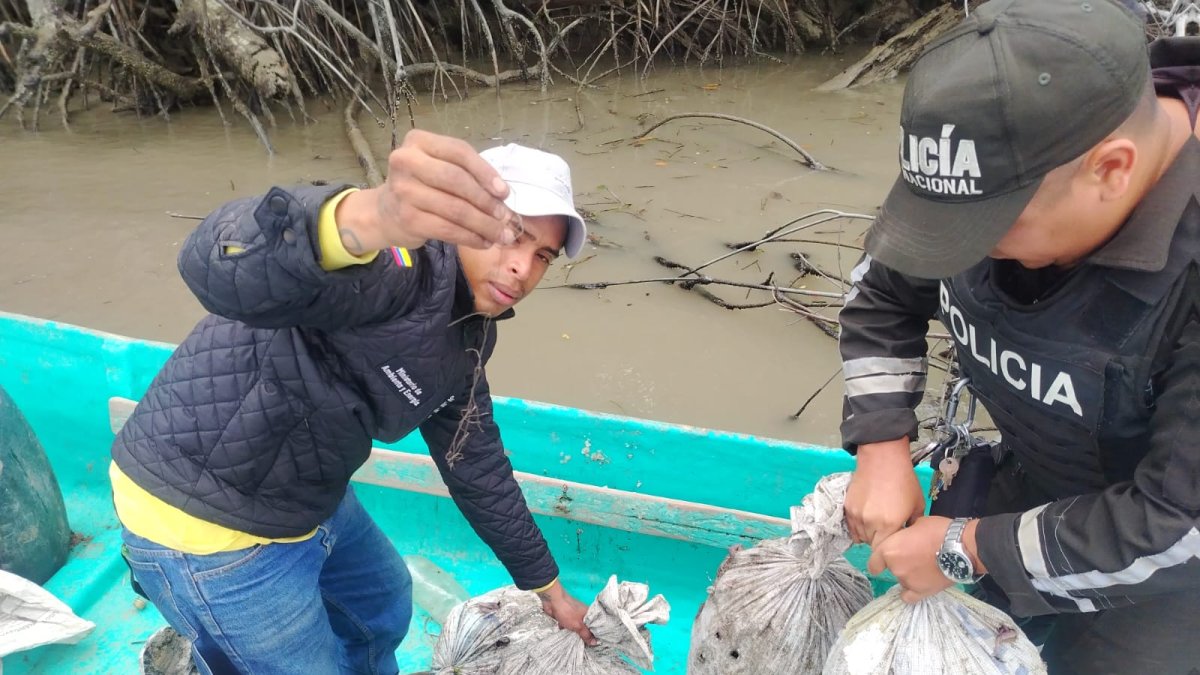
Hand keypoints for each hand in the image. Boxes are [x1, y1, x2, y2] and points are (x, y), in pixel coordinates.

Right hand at [335, 129, 516, 252]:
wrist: (384, 212)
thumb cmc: (421, 186)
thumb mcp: (438, 167)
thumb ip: (465, 173)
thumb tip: (502, 196)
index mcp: (418, 141)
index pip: (459, 152)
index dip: (485, 172)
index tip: (504, 192)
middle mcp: (406, 161)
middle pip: (457, 180)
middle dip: (486, 201)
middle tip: (504, 217)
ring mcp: (404, 190)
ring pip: (455, 209)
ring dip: (484, 225)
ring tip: (500, 234)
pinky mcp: (407, 218)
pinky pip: (447, 229)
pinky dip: (470, 237)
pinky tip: (483, 242)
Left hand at [538, 581, 597, 645]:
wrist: (552, 602)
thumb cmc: (567, 612)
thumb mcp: (578, 626)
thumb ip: (586, 634)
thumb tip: (595, 643)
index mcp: (589, 614)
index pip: (596, 626)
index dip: (597, 635)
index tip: (597, 644)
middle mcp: (583, 614)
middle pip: (586, 627)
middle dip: (585, 636)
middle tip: (587, 647)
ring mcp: (574, 615)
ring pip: (577, 627)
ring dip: (575, 633)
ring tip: (577, 643)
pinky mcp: (566, 617)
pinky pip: (569, 626)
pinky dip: (568, 630)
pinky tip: (567, 636)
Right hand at [845, 438, 925, 547]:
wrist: (883, 459)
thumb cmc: (904, 481)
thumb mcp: (917, 505)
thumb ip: (912, 525)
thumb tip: (908, 538)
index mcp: (889, 525)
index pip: (883, 551)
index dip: (888, 550)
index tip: (893, 545)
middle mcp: (869, 524)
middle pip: (871, 544)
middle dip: (879, 541)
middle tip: (887, 531)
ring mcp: (856, 516)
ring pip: (859, 536)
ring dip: (868, 534)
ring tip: (876, 523)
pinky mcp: (847, 507)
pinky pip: (851, 526)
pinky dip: (858, 526)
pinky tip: (866, 518)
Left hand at [868, 515, 954, 602]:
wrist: (961, 547)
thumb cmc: (938, 530)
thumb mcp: (916, 523)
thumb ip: (905, 533)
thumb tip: (906, 536)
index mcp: (888, 549)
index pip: (874, 563)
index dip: (879, 561)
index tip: (884, 559)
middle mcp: (894, 568)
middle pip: (891, 569)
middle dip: (899, 562)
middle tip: (915, 555)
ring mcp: (907, 581)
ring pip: (902, 580)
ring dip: (909, 574)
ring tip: (925, 566)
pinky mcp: (921, 592)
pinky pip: (909, 597)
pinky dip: (911, 592)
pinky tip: (917, 586)